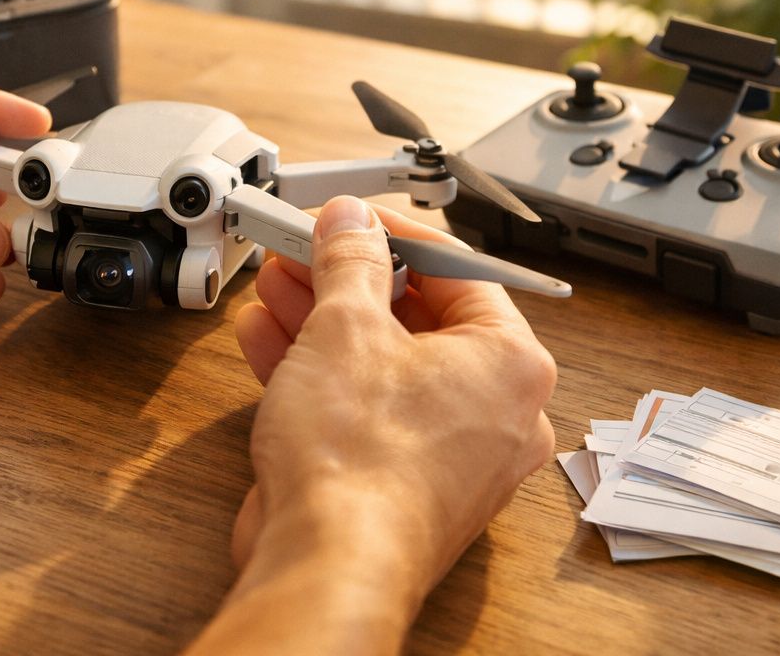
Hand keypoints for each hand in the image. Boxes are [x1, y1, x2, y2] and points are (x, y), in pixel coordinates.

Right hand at [188, 197, 555, 654]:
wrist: (327, 562)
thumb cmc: (362, 464)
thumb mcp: (346, 325)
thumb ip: (350, 261)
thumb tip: (351, 225)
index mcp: (511, 363)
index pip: (455, 269)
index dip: (389, 231)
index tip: (347, 216)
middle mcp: (495, 412)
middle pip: (415, 317)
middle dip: (345, 279)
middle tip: (303, 249)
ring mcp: (448, 452)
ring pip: (384, 364)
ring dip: (322, 321)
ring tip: (275, 286)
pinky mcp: (400, 480)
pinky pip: (366, 407)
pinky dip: (321, 372)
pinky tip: (269, 338)